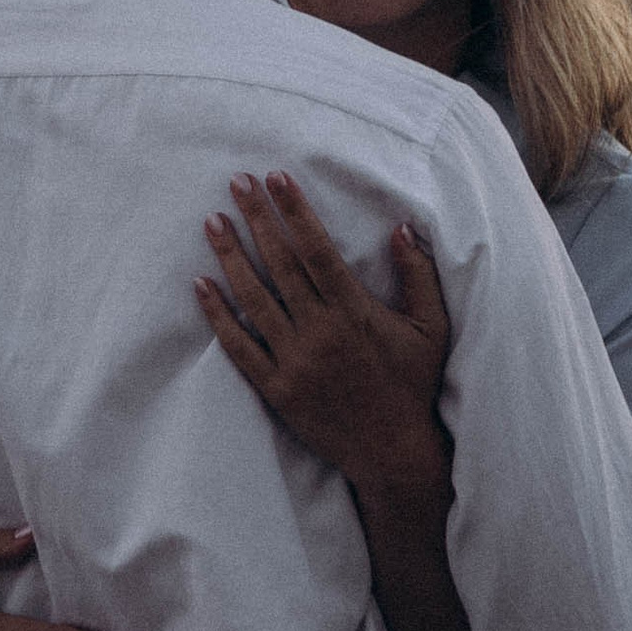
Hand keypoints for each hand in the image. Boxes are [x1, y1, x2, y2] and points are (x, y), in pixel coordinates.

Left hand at [196, 174, 451, 502]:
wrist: (392, 452)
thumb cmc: (412, 385)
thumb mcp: (431, 329)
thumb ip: (418, 275)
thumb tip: (402, 225)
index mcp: (355, 313)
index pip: (318, 251)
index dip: (295, 212)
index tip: (277, 179)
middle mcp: (321, 333)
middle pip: (280, 265)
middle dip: (257, 219)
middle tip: (237, 182)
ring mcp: (295, 361)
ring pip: (254, 300)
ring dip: (231, 257)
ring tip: (212, 221)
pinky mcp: (276, 388)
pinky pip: (239, 347)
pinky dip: (218, 315)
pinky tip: (200, 284)